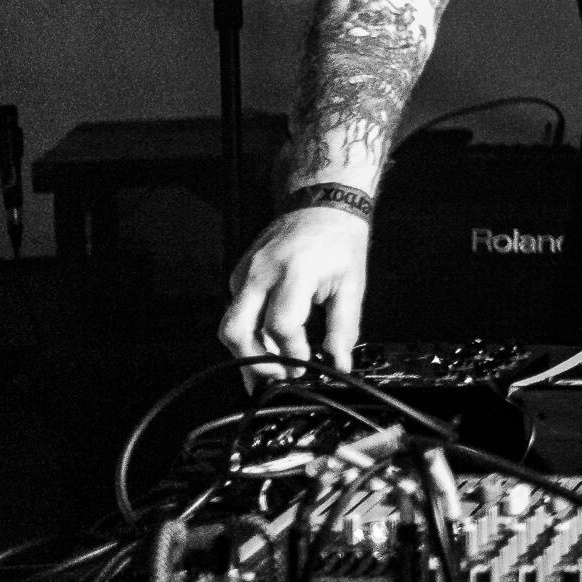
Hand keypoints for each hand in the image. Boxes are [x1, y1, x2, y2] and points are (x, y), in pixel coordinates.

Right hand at [218, 207, 371, 378]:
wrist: (323, 205)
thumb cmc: (338, 241)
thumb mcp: (351, 284)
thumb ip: (344, 328)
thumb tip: (339, 362)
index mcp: (295, 271)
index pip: (280, 325)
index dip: (291, 353)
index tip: (305, 367)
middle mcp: (262, 271)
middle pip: (236, 330)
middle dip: (255, 362)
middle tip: (279, 376)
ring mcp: (245, 272)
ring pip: (230, 325)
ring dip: (248, 352)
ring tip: (274, 367)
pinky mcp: (239, 275)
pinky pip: (235, 312)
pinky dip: (248, 333)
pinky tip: (268, 342)